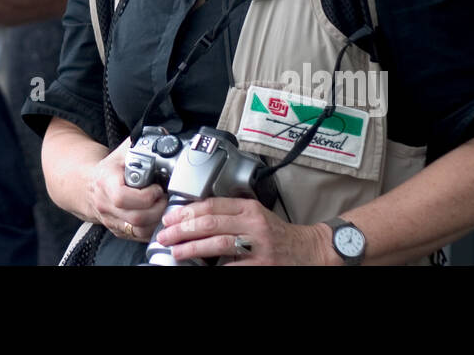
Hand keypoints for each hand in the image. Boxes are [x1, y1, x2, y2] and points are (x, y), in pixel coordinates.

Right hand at [84, 137, 166, 241]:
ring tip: (163, 207)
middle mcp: (105, 205)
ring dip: (157, 221)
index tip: (157, 187)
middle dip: (157, 209)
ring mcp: (111, 221)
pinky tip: (158, 217)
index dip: (145, 195)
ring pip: (138, 231)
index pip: (123, 197)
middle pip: (135, 218)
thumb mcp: (120, 153)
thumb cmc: (108, 169)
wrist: (86, 185)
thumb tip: (161, 135)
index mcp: (105, 184)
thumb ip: (139, 145)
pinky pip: (138, 237)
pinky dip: (152, 229)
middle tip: (164, 198)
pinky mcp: (118, 231)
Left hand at [154, 197, 332, 264]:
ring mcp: (258, 246)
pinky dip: (213, 267)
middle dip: (183, 229)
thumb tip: (194, 216)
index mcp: (249, 208)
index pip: (212, 204)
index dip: (187, 211)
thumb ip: (231, 212)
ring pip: (219, 243)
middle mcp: (253, 224)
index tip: (170, 217)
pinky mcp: (261, 265)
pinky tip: (199, 268)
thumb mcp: (256, 214)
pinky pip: (231, 266)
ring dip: (193, 247)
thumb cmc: (277, 233)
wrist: (308, 250)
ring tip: (177, 251)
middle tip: (166, 235)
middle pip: (211, 222)